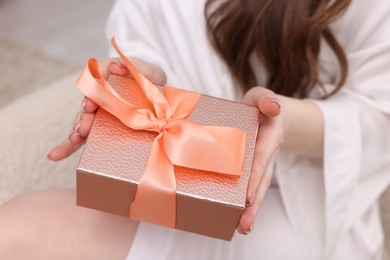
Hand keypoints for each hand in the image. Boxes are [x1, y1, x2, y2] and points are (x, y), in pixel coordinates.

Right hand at [47, 57, 166, 160]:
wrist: (157, 91)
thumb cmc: (150, 79)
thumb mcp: (147, 70)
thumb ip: (134, 67)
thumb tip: (115, 67)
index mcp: (109, 80)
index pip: (95, 86)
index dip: (92, 95)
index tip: (90, 105)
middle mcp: (100, 97)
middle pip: (87, 107)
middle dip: (83, 118)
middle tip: (82, 129)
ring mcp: (99, 114)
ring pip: (82, 122)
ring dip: (76, 131)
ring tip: (73, 140)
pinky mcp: (101, 128)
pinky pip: (83, 137)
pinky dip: (68, 146)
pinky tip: (55, 155)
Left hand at [237, 87, 283, 233]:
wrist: (267, 113)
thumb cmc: (260, 105)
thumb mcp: (261, 96)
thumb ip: (266, 99)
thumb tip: (273, 106)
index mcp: (268, 137)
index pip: (261, 158)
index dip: (255, 176)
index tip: (248, 196)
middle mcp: (266, 154)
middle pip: (262, 181)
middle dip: (255, 203)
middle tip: (245, 223)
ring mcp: (261, 164)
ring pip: (258, 189)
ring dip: (252, 210)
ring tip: (243, 228)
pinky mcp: (252, 170)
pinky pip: (250, 187)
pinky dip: (247, 204)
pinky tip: (238, 219)